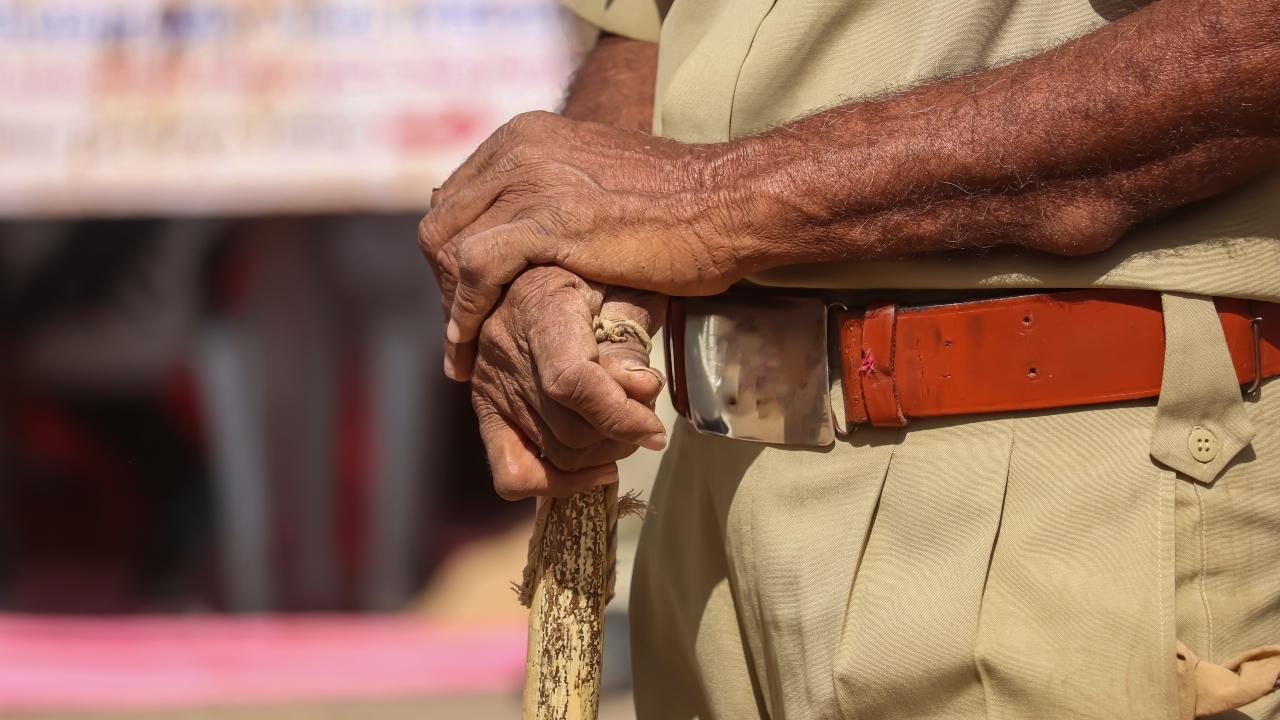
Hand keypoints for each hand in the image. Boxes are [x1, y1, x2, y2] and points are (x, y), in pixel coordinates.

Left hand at [419, 110, 749, 380]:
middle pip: (442, 222)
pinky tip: (470, 349)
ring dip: (450, 307)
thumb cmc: (680, 207)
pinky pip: (475, 269)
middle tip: (462, 334)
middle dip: (443, 286)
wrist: (729, 204)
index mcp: (527, 136)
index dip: (452, 256)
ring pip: (447, 246)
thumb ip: (556, 196)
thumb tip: (527, 232)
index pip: (457, 198)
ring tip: (462, 353)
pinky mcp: (547, 220)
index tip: (465, 301)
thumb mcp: (600, 184)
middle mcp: (520, 149)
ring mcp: (531, 180)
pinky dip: (464, 314)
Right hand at [471, 266, 666, 499]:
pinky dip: (555, 483)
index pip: (571, 381)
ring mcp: (489, 384)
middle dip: (620, 435)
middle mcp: (504, 349)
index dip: (618, 415)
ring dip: (600, 455)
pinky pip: (511, 472)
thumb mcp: (624, 283)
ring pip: (552, 454)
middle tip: (645, 417)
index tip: (654, 430)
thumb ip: (630, 334)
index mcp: (540, 307)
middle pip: (568, 428)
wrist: (536, 264)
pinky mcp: (486, 408)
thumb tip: (638, 388)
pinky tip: (593, 468)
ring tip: (624, 429)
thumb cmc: (594, 270)